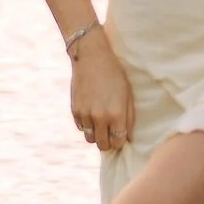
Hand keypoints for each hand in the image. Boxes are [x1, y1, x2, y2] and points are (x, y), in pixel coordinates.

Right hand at [69, 27, 133, 152]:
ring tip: (100, 123)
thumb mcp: (127, 95)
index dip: (120, 141)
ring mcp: (85, 115)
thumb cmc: (115, 75)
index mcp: (116, 114)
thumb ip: (129, 118)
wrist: (92, 58)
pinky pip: (81, 128)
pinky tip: (91, 113)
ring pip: (90, 139)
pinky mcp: (74, 111)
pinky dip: (86, 125)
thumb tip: (129, 138)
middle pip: (103, 145)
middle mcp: (100, 117)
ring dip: (96, 135)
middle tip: (110, 133)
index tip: (120, 135)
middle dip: (108, 142)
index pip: (118, 142)